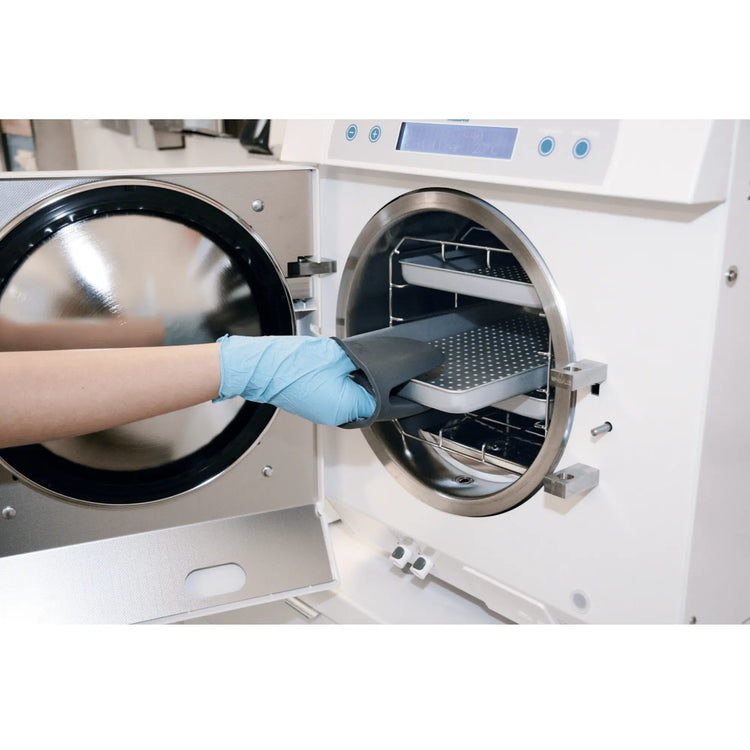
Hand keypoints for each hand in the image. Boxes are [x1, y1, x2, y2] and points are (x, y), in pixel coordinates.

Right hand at [215, 335, 375, 425]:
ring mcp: (322, 412)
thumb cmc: (289, 363)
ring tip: (351, 364)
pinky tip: (336, 368)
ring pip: (350, 398)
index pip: (379, 402)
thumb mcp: (336, 354)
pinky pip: (334, 396)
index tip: (395, 377)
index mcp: (346, 407)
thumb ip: (360, 360)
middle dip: (371, 384)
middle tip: (374, 365)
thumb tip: (373, 361)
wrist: (259, 367)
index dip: (388, 387)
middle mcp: (334, 415)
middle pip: (365, 402)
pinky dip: (340, 384)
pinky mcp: (312, 404)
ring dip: (354, 383)